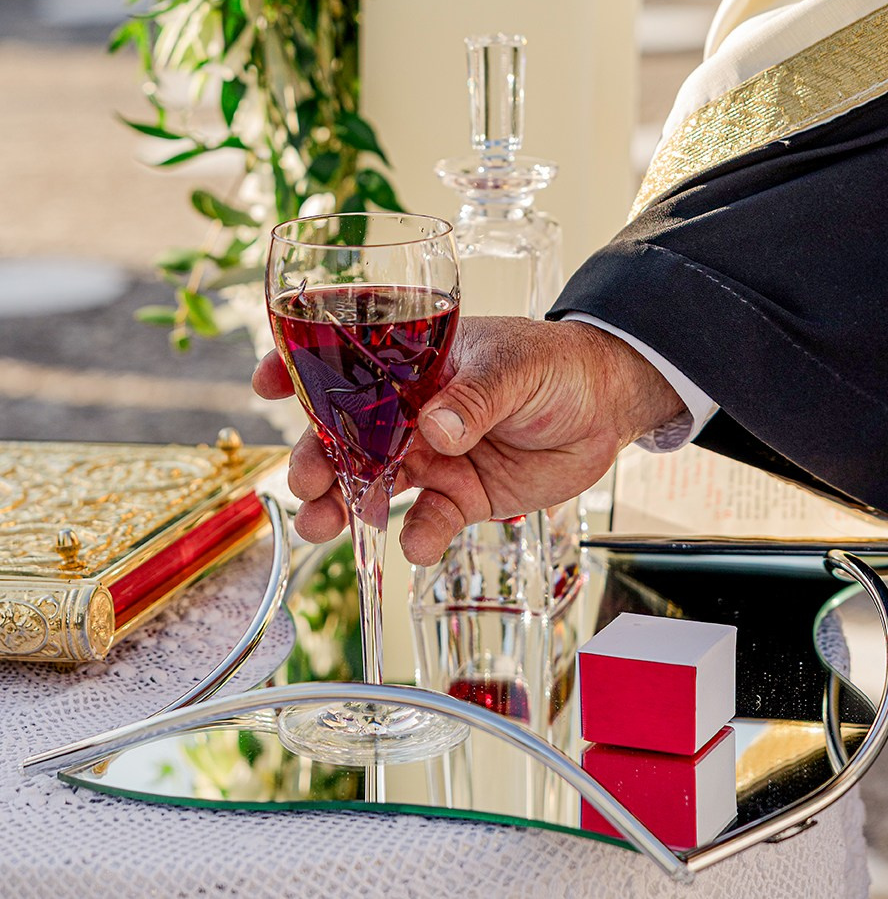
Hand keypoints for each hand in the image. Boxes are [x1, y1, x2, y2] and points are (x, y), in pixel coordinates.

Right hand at [253, 316, 682, 564]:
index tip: (268, 382)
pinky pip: (425, 521)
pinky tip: (416, 542)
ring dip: (343, 506)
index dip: (298, 365)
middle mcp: (411, 409)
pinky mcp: (460, 496)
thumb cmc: (556, 366)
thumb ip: (475, 397)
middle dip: (314, 457)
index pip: (344, 357)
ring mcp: (432, 454)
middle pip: (345, 433)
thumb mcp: (517, 368)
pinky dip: (416, 536)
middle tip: (303, 483)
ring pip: (371, 484)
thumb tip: (437, 425)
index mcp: (415, 361)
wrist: (606, 409)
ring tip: (322, 527)